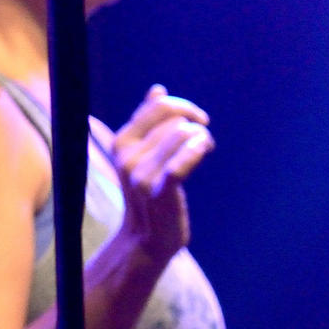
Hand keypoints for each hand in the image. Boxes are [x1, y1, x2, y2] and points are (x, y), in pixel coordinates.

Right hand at [109, 84, 213, 264]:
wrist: (147, 238)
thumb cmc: (149, 192)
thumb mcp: (142, 153)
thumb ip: (148, 121)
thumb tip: (157, 89)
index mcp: (122, 142)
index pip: (157, 106)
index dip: (183, 108)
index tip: (197, 121)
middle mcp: (127, 155)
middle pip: (173, 118)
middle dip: (194, 124)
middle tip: (203, 139)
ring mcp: (141, 174)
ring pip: (181, 134)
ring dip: (201, 138)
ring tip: (205, 148)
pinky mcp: (160, 191)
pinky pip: (182, 161)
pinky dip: (197, 149)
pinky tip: (206, 149)